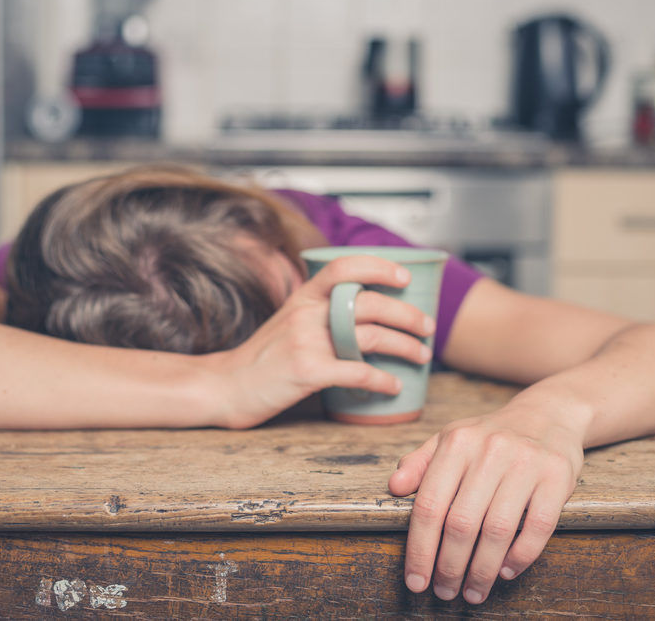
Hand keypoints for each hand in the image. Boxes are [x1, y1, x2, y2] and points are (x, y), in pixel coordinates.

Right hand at [218, 255, 434, 428]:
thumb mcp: (288, 320)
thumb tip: (365, 309)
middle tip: (428, 328)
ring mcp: (306, 342)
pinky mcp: (307, 373)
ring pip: (371, 336)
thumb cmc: (262, 357)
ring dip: (405, 346)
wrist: (226, 386)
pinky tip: (394, 386)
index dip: (379, 267)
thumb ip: (320, 311)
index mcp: (303, 296)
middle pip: (370, 304)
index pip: (345, 267)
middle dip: (408, 315)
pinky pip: (357, 373)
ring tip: (422, 356)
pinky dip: (382, 380)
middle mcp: (306, 313)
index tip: (406, 279)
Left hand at [388, 396, 584, 603]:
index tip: (415, 580)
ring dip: (482, 570)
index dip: (420, 548)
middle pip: (461, 523)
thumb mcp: (450, 438)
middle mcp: (490, 450)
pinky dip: (520, 556)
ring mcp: (526, 463)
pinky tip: (505, 572)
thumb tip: (394, 487)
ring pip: (498, 530)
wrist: (547, 414)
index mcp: (457, 442)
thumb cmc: (489, 436)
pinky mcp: (557, 477)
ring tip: (473, 592)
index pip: (430, 505)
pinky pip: (538, 527)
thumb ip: (420, 463)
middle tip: (444, 592)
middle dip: (449, 567)